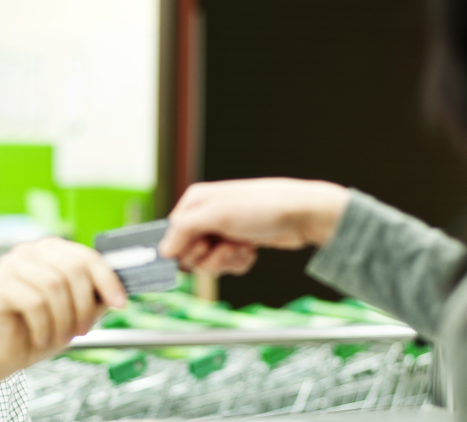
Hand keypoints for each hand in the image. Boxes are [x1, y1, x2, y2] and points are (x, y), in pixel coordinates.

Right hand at [0, 237, 127, 371]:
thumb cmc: (37, 331)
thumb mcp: (75, 313)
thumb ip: (94, 298)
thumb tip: (119, 291)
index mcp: (49, 251)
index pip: (86, 256)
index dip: (107, 280)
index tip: (120, 303)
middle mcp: (29, 252)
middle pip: (72, 268)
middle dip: (83, 305)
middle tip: (83, 330)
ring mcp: (11, 266)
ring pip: (54, 285)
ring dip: (63, 319)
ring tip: (60, 337)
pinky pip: (34, 303)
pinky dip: (44, 327)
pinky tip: (41, 337)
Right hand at [159, 178, 349, 275]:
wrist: (303, 215)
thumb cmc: (264, 206)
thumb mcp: (218, 214)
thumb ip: (184, 230)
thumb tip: (164, 250)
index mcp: (196, 202)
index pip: (172, 234)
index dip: (184, 247)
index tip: (201, 249)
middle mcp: (207, 216)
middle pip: (189, 252)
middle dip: (209, 256)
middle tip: (226, 246)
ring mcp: (223, 231)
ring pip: (209, 262)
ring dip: (226, 260)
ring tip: (242, 247)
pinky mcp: (239, 243)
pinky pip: (227, 264)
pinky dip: (239, 262)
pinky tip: (251, 250)